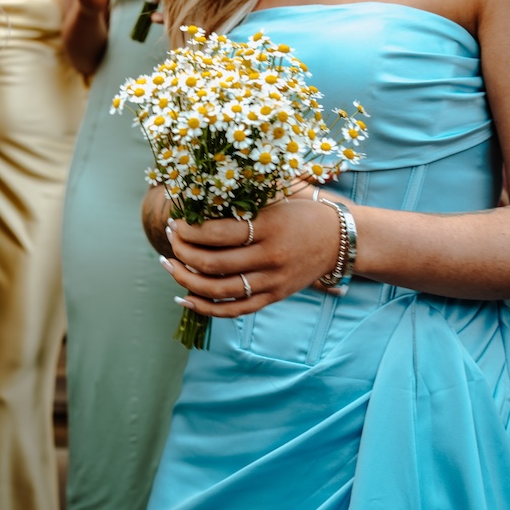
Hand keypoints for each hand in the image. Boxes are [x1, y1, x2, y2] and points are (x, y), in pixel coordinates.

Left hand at [160, 195, 344, 317]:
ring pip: (218, 290)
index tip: (174, 221)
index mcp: (268, 227)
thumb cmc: (301, 214)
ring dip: (186, 279)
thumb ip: (241, 204)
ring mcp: (271, 282)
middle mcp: (269, 258)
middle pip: (213, 264)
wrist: (340, 240)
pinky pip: (234, 310)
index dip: (189, 230)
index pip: (217, 233)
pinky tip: (184, 298)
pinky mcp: (272, 297)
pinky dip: (205, 308)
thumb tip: (197, 202)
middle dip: (182, 252)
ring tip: (168, 265)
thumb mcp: (276, 200)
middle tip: (169, 238)